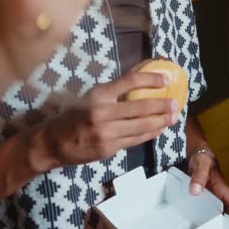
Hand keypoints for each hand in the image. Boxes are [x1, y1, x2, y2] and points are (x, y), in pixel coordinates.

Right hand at [34, 61, 177, 168]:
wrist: (52, 143)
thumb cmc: (74, 115)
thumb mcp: (90, 97)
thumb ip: (114, 91)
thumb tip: (141, 79)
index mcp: (99, 95)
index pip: (130, 81)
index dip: (151, 79)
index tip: (166, 79)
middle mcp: (103, 112)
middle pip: (141, 106)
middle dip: (162, 105)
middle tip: (176, 102)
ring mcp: (107, 133)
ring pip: (142, 126)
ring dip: (161, 121)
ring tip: (173, 117)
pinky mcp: (109, 148)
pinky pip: (136, 140)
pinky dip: (150, 134)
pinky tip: (159, 129)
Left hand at [187, 150, 228, 222]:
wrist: (197, 153)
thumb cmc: (203, 157)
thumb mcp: (201, 164)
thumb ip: (199, 176)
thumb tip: (196, 190)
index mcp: (223, 188)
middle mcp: (219, 193)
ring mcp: (212, 195)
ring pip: (218, 211)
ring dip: (217, 220)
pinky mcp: (204, 195)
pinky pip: (208, 208)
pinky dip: (205, 216)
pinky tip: (199, 221)